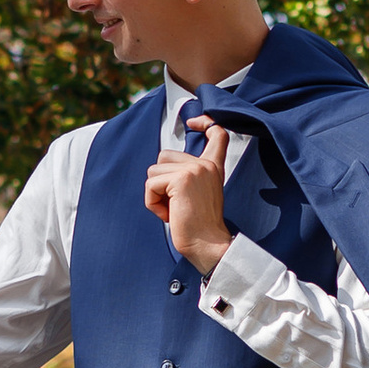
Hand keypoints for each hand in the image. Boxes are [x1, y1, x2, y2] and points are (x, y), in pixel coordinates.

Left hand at [146, 122, 234, 268]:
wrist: (207, 245)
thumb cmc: (200, 226)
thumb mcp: (200, 192)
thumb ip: (190, 174)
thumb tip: (163, 162)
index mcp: (213, 167)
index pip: (217, 133)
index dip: (205, 121)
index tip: (193, 122)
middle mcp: (205, 164)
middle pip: (164, 155)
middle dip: (160, 180)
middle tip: (176, 203)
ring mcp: (194, 169)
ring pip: (153, 171)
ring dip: (155, 194)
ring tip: (174, 210)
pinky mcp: (181, 179)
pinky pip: (150, 185)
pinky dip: (152, 203)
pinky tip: (168, 214)